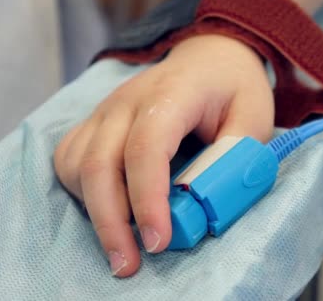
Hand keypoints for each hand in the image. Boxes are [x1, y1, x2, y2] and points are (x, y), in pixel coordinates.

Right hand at [54, 34, 273, 276]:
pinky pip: (69, 159)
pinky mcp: (93, 122)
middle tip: (128, 266)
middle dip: (110, 223)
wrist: (206, 57)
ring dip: (93, 210)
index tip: (158, 242)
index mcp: (171, 94)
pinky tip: (106, 207)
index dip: (148, 198)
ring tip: (121, 241)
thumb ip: (232, 157)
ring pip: (76, 165)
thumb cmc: (232, 89)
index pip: (146, 147)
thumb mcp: (254, 118)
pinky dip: (80, 191)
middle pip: (99, 164)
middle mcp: (126, 101)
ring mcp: (104, 110)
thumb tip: (201, 201)